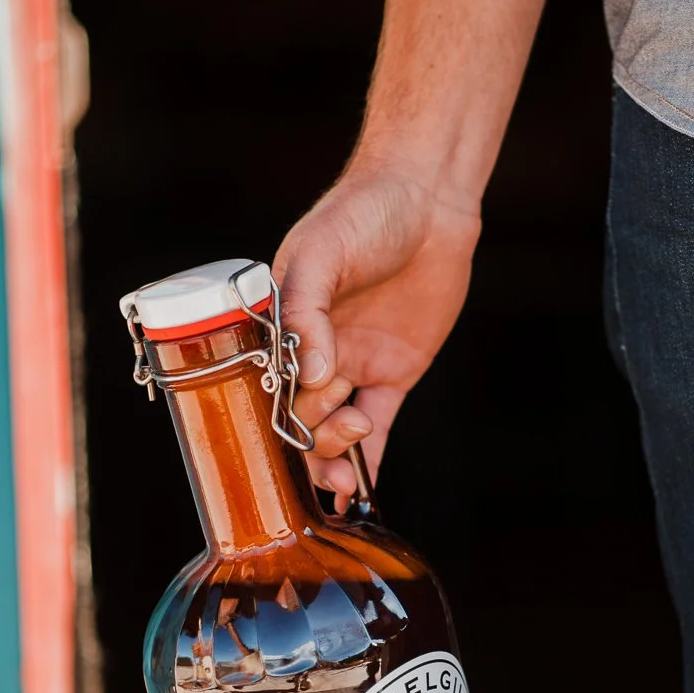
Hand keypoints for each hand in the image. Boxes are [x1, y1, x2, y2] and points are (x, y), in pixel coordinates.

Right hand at [273, 162, 481, 510]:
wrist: (430, 199)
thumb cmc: (364, 213)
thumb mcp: (324, 252)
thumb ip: (308, 310)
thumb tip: (312, 373)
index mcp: (279, 322)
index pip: (263, 381)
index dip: (270, 413)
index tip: (282, 432)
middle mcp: (312, 348)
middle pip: (297, 412)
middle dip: (309, 437)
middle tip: (337, 431)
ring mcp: (353, 362)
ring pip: (333, 427)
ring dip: (334, 455)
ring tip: (347, 472)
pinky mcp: (393, 372)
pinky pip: (377, 426)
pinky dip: (369, 461)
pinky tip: (362, 493)